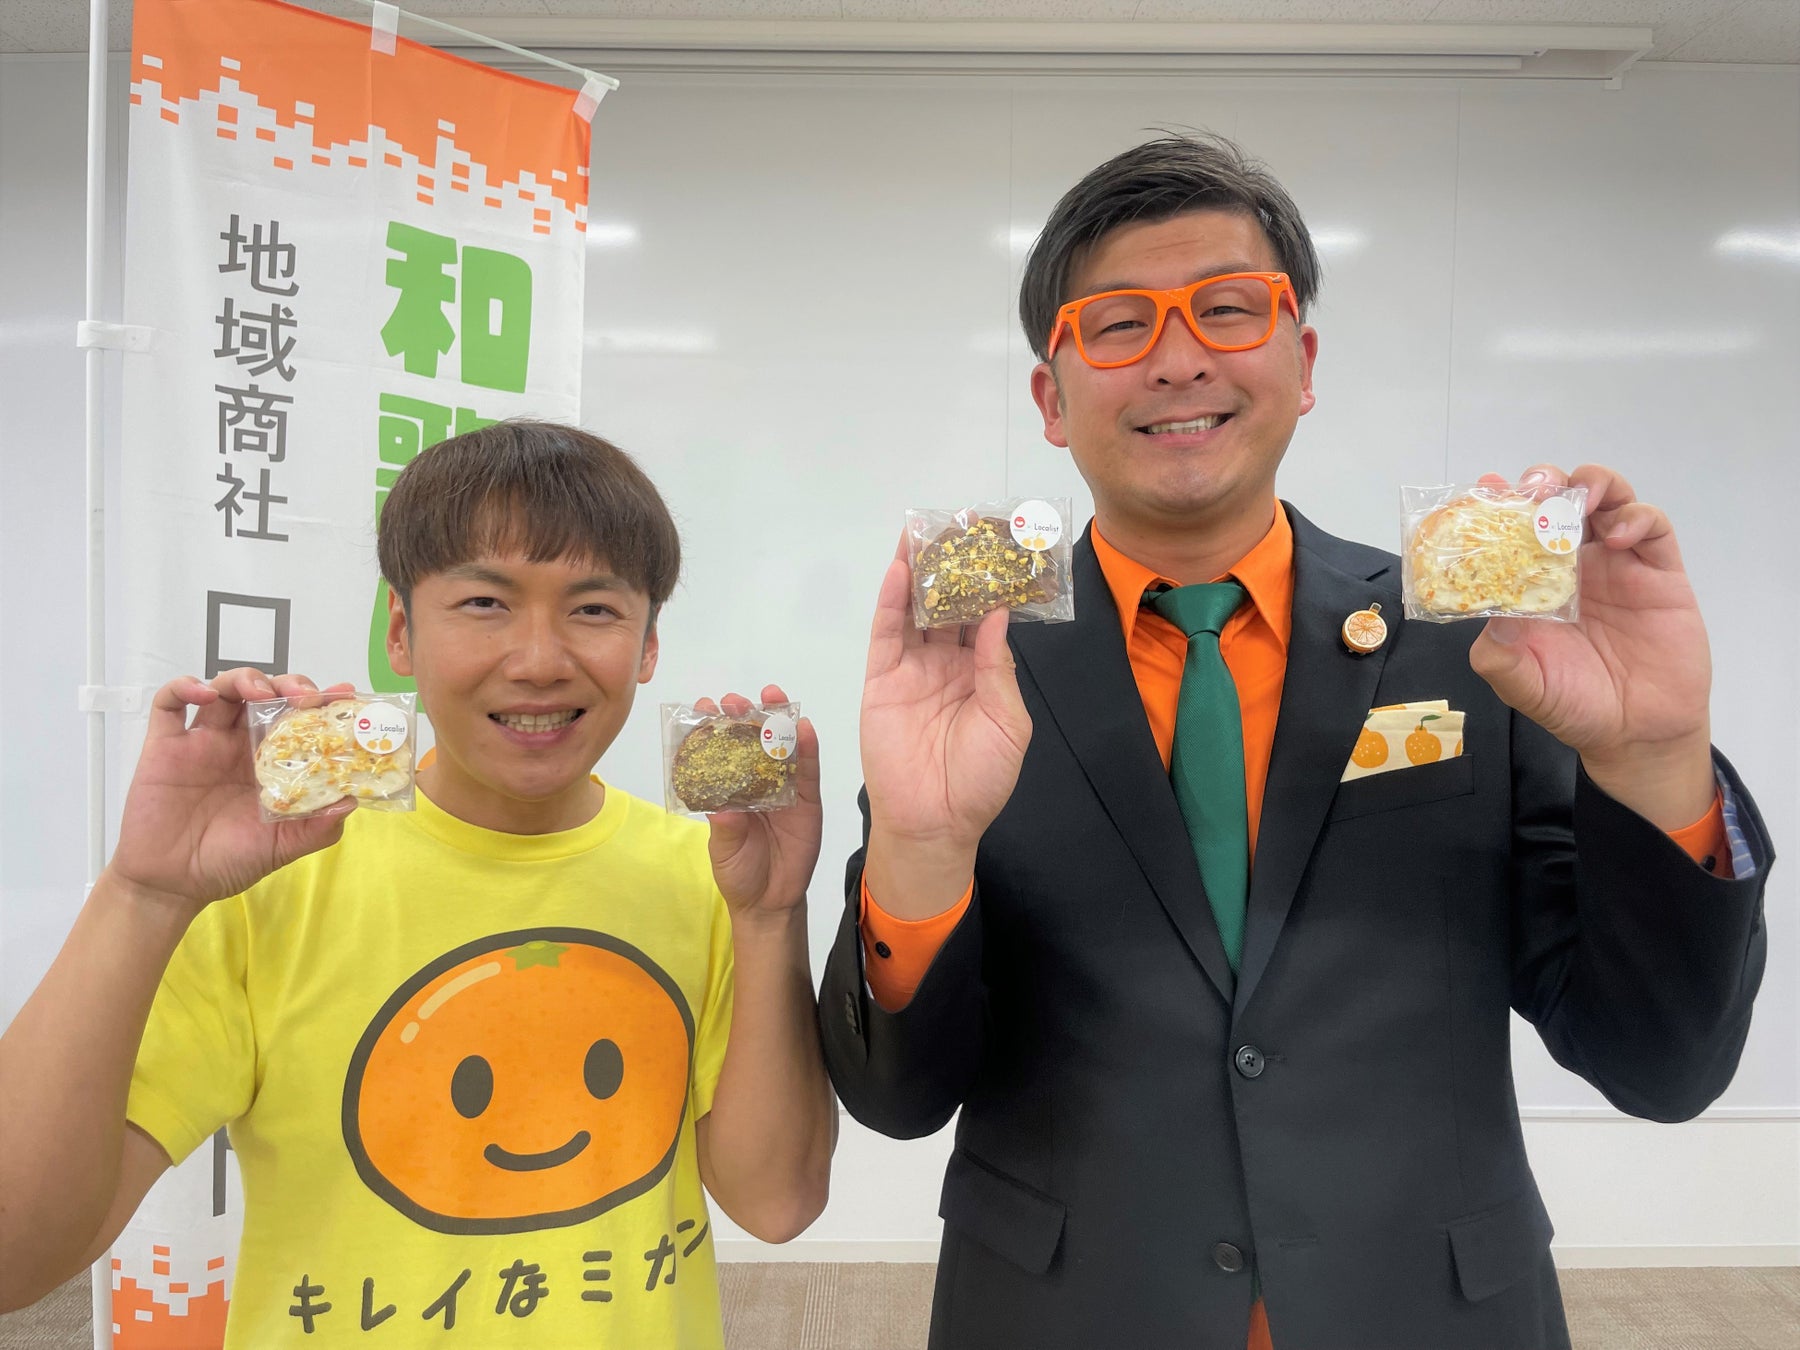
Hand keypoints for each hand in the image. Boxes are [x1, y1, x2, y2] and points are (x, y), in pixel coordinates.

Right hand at [108, 669, 357, 915]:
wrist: (172, 885)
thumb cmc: (230, 862)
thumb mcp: (284, 846)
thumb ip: (319, 826)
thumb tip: (352, 801)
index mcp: (272, 763)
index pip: (300, 719)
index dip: (322, 703)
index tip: (343, 694)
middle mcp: (239, 745)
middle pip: (266, 695)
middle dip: (288, 685)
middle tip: (303, 696)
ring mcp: (202, 742)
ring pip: (224, 689)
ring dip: (245, 679)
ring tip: (261, 693)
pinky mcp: (164, 745)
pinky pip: (168, 703)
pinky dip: (184, 687)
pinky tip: (203, 694)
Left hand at [702, 685, 820, 924]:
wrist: (770, 901)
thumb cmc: (739, 873)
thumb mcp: (724, 851)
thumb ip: (726, 829)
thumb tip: (724, 809)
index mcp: (729, 789)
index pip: (719, 752)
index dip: (713, 728)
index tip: (703, 705)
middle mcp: (755, 782)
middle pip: (751, 741)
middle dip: (744, 716)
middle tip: (735, 700)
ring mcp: (783, 787)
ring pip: (781, 747)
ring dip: (777, 719)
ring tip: (771, 696)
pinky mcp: (807, 798)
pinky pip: (808, 770)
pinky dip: (808, 747)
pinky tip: (804, 727)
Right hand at [861, 536, 1031, 851]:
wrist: (934, 822)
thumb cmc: (980, 779)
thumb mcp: (1008, 722)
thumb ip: (998, 667)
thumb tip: (996, 613)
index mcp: (981, 673)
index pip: (983, 617)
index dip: (988, 584)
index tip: (998, 547)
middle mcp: (946, 664)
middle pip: (947, 605)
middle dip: (952, 567)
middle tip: (958, 524)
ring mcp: (911, 670)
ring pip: (915, 610)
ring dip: (919, 572)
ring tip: (923, 531)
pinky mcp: (882, 680)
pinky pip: (886, 633)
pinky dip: (892, 600)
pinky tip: (900, 569)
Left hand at [1467, 465, 1714, 823]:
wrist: (1636, 733)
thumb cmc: (1574, 705)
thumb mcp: (1522, 685)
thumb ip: (1499, 657)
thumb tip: (1491, 620)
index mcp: (1530, 583)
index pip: (1510, 530)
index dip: (1497, 505)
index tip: (1484, 488)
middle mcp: (1571, 565)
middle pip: (1557, 501)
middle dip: (1544, 482)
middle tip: (1533, 487)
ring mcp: (1617, 564)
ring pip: (1607, 499)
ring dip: (1590, 485)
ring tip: (1577, 500)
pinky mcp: (1659, 573)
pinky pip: (1652, 527)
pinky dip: (1636, 518)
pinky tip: (1617, 538)